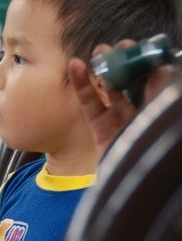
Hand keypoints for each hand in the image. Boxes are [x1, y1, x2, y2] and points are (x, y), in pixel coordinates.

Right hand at [69, 40, 179, 160]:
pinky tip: (76, 66)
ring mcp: (120, 123)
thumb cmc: (152, 156)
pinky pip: (90, 103)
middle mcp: (143, 117)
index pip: (156, 82)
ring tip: (100, 51)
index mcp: (159, 114)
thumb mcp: (159, 119)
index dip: (148, 63)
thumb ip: (161, 94)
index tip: (142, 47)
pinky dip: (82, 84)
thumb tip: (164, 67)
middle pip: (132, 83)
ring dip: (103, 69)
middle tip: (120, 47)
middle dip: (125, 63)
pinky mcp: (99, 129)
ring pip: (110, 90)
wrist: (130, 194)